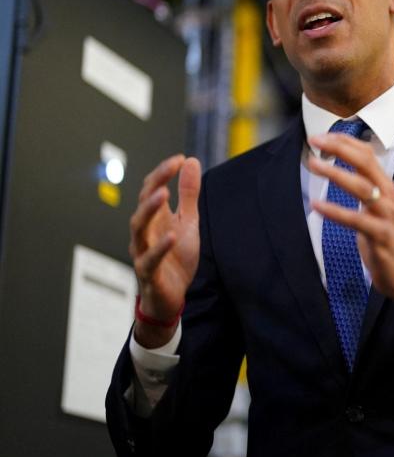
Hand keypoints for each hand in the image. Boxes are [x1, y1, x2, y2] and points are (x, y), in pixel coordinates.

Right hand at [129, 154, 201, 346]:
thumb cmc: (175, 258)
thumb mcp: (188, 223)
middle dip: (155, 184)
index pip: (152, 190)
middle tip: (170, 167)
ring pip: (138, 228)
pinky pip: (150, 259)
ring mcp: (143, 252)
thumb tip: (191, 162)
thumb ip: (188, 195)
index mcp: (154, 219)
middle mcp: (144, 232)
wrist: (170, 298)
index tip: (180, 159)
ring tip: (164, 194)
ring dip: (150, 210)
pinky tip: (171, 235)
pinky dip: (159, 247)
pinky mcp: (148, 273)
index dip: (163, 173)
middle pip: (143, 203)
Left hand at [308, 133, 393, 321]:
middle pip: (366, 163)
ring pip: (361, 187)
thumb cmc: (384, 238)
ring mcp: (387, 216)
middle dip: (339, 148)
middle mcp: (389, 196)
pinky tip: (317, 206)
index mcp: (386, 186)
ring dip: (335, 173)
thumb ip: (363, 186)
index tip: (321, 136)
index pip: (367, 154)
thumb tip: (343, 166)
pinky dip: (335, 211)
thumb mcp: (374, 206)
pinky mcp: (381, 236)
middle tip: (315, 140)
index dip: (344, 141)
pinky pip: (356, 220)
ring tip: (313, 164)